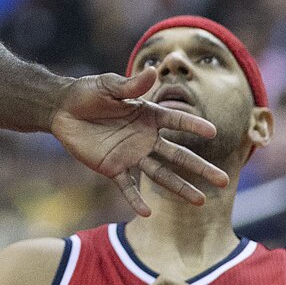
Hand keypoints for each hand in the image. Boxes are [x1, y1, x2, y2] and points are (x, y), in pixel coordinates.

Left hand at [50, 67, 227, 215]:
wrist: (61, 110)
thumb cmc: (87, 93)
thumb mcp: (107, 85)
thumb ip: (129, 85)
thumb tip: (152, 71)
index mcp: (147, 115)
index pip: (176, 121)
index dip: (193, 125)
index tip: (213, 132)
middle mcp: (145, 138)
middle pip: (177, 154)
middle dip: (199, 167)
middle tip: (224, 181)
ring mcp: (131, 155)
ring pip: (160, 174)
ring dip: (179, 187)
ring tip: (200, 201)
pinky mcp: (113, 168)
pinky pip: (127, 186)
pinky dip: (135, 199)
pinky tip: (147, 213)